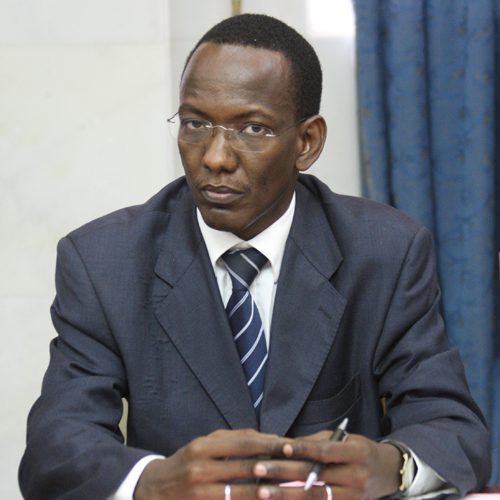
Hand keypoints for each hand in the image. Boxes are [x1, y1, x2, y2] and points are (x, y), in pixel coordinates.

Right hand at [134, 428, 292, 499]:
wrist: (151, 490)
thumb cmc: (186, 463)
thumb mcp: (204, 445)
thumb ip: (233, 440)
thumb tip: (268, 438)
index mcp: (203, 446)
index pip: (244, 442)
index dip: (269, 443)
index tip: (292, 445)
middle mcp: (200, 467)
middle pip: (245, 466)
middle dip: (274, 468)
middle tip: (300, 468)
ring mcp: (199, 492)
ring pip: (240, 492)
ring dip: (266, 492)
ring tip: (289, 491)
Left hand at [251, 431, 402, 498]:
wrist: (389, 473)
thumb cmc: (359, 450)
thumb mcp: (344, 440)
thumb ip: (318, 443)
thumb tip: (287, 445)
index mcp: (355, 453)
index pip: (326, 451)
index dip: (303, 449)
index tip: (281, 447)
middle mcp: (356, 477)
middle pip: (315, 476)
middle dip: (283, 472)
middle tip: (258, 469)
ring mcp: (353, 497)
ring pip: (315, 497)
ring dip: (286, 495)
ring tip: (262, 492)